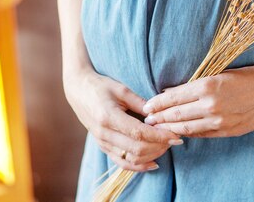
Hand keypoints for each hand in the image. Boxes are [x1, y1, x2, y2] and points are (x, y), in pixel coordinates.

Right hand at [63, 67, 184, 171]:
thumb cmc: (101, 86)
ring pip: (131, 159)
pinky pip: (122, 163)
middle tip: (174, 139)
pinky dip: (139, 166)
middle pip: (137, 149)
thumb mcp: (122, 90)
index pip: (139, 133)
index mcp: (108, 117)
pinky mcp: (103, 147)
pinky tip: (153, 163)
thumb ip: (141, 103)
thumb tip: (160, 114)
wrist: (79, 91)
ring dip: (152, 155)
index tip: (175, 135)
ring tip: (166, 146)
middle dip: (159, 146)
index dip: (159, 136)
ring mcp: (102, 142)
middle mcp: (104, 133)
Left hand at [140, 63, 253, 137]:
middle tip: (146, 120)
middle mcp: (211, 105)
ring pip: (186, 127)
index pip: (174, 97)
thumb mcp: (217, 74)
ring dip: (169, 128)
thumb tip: (171, 92)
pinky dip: (188, 132)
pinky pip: (201, 134)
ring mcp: (219, 121)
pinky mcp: (227, 131)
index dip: (157, 103)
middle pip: (176, 114)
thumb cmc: (245, 76)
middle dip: (158, 118)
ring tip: (158, 128)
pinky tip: (179, 131)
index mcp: (207, 86)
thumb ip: (194, 85)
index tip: (146, 106)